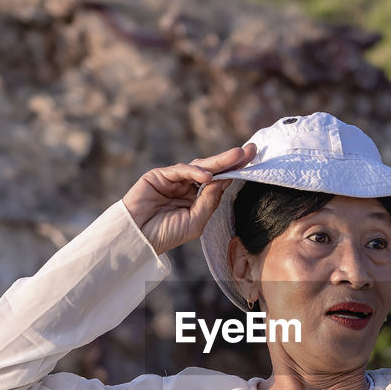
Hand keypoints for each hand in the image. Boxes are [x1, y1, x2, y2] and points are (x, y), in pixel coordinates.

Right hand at [121, 143, 256, 255]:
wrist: (137, 239)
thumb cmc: (166, 235)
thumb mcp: (196, 221)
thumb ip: (210, 200)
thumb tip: (225, 180)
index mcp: (195, 199)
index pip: (218, 182)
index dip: (234, 171)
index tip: (253, 161)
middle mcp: (185, 187)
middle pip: (212, 170)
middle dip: (231, 160)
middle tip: (250, 150)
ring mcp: (172, 180)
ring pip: (198, 166)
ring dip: (219, 161)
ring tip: (237, 156)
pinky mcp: (158, 176)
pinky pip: (180, 170)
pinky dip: (194, 171)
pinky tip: (207, 176)